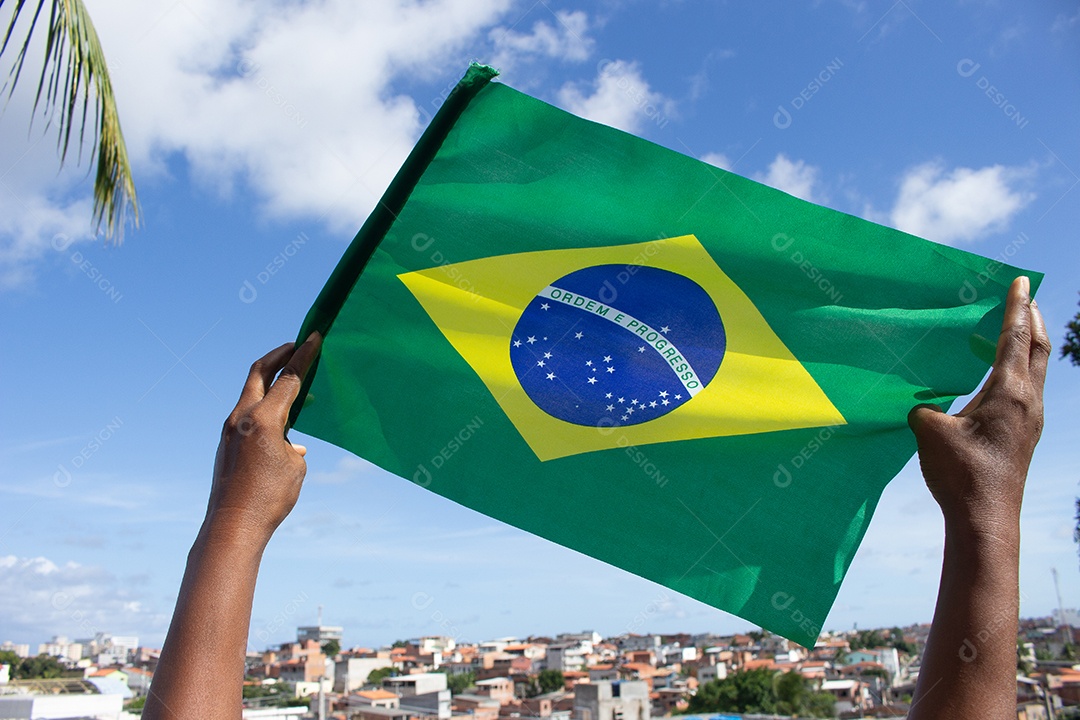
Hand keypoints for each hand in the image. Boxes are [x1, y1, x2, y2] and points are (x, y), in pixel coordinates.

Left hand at [206, 333, 321, 544]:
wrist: (233, 525)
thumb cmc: (269, 498)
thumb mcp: (294, 468)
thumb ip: (292, 446)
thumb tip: (289, 445)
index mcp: (263, 418)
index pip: (288, 378)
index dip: (303, 355)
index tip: (314, 337)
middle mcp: (242, 418)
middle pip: (259, 372)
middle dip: (278, 355)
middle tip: (295, 345)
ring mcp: (230, 429)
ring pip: (251, 393)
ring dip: (270, 381)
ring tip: (291, 380)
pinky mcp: (227, 443)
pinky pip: (247, 413)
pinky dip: (264, 405)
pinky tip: (280, 419)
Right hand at [908, 276, 1049, 529]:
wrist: (985, 519)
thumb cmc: (960, 473)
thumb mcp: (930, 433)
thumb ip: (925, 409)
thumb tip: (925, 406)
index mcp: (1009, 393)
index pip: (1015, 338)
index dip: (1016, 306)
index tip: (1020, 280)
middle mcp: (1028, 402)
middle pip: (1039, 349)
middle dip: (1033, 319)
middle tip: (1025, 297)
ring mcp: (1030, 421)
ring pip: (1036, 371)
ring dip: (1029, 344)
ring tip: (1018, 329)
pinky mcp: (1024, 436)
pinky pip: (1028, 389)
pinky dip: (1020, 369)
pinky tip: (1003, 376)